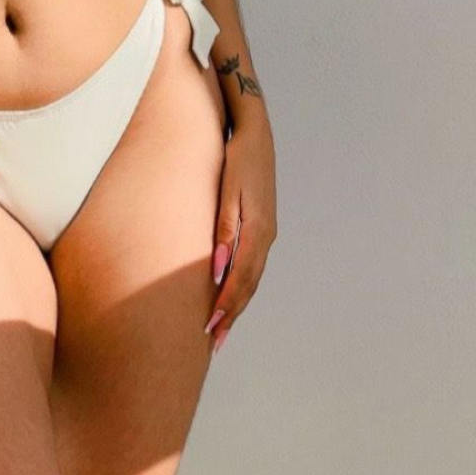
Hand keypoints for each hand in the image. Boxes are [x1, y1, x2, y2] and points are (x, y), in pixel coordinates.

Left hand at [204, 122, 276, 354]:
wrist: (254, 132)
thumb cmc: (236, 158)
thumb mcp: (227, 191)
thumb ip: (222, 230)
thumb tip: (215, 269)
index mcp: (258, 230)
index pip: (241, 278)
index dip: (226, 305)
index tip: (210, 328)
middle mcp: (266, 236)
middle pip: (249, 284)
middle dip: (231, 314)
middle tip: (213, 342)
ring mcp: (266, 232)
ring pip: (252, 277)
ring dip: (237, 303)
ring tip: (220, 327)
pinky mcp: (260, 226)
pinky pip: (251, 264)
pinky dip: (240, 284)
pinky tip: (229, 292)